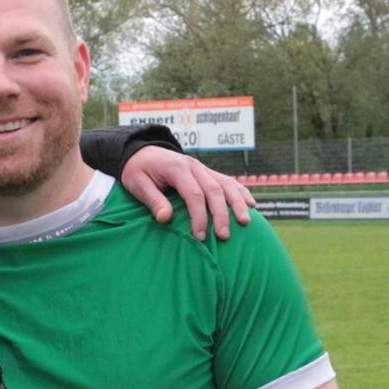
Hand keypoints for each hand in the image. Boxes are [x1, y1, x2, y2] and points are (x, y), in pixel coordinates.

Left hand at [121, 146, 254, 240]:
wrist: (140, 151)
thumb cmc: (137, 170)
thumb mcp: (137, 184)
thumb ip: (153, 200)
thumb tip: (165, 219)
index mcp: (177, 169)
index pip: (194, 194)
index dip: (199, 216)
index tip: (199, 236)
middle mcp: (194, 166)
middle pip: (214, 191)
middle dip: (221, 214)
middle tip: (223, 236)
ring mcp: (202, 168)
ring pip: (226, 184)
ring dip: (237, 203)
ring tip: (245, 222)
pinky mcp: (206, 172)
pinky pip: (227, 181)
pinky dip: (240, 192)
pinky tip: (251, 204)